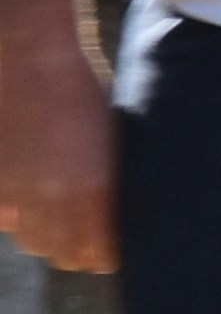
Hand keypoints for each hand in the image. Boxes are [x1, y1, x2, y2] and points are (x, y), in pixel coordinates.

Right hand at [0, 48, 112, 272]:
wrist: (31, 57)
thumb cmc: (83, 93)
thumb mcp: (114, 142)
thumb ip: (111, 185)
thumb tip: (117, 218)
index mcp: (98, 190)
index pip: (105, 253)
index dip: (111, 256)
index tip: (116, 251)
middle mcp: (56, 200)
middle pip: (67, 255)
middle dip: (79, 252)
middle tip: (88, 242)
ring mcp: (18, 194)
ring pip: (34, 242)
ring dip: (47, 236)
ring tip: (60, 220)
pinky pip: (6, 220)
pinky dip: (15, 216)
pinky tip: (28, 200)